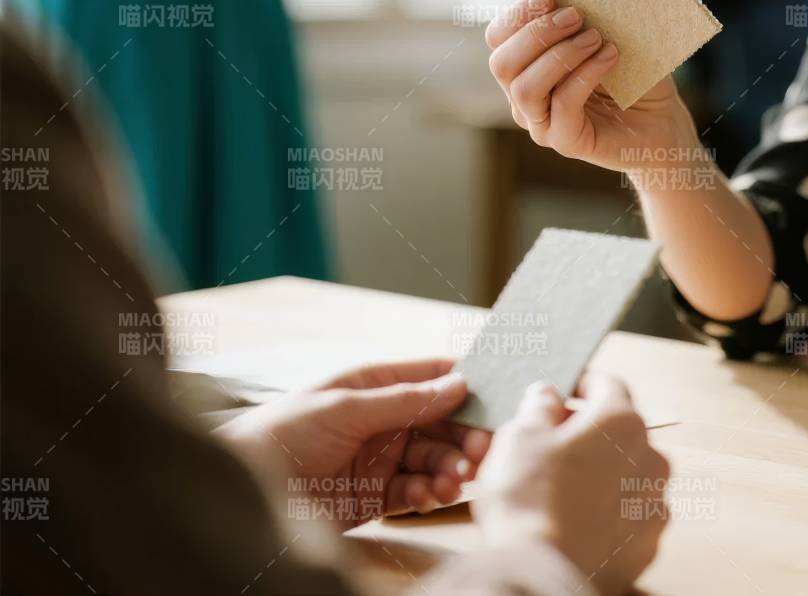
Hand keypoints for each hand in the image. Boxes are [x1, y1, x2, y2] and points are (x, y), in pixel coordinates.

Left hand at [217, 359, 487, 528]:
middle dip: (464, 436)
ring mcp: (380, 460)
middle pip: (441, 424)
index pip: (430, 377)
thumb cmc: (280, 434)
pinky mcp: (375, 498)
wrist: (241, 492)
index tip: (498, 393)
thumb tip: (459, 383)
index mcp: (373, 386)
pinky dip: (427, 495)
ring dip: (449, 468)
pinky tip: (427, 497)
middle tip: (481, 451)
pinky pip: (414, 493)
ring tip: (454, 481)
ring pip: (433, 460)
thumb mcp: (343, 408)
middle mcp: (382, 421)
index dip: (465, 382)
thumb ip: (403, 400)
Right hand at [473, 373, 669, 595]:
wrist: (540, 573)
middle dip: (589, 433)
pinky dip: (608, 513)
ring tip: (562, 490)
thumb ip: (538, 408)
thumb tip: (547, 395)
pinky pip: (629, 516)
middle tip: (551, 444)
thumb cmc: (529, 499)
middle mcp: (651, 458)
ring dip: (601, 474)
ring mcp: (654, 504)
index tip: (563, 391)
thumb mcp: (520, 437)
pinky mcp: (648, 543)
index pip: (608, 385)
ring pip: (628, 475)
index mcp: (622, 422)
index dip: (583, 383)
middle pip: (620, 433)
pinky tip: (578, 522)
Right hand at [486, 0, 702, 172]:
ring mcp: (542, 123)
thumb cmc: (635, 75)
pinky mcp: (566, 141)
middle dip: (536, 33)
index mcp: (526, 65)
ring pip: (524, 87)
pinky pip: (562, 104)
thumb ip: (587, 14)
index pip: (498, 38)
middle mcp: (524, 97)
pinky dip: (585, 74)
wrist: (664, 120)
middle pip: (502, 62)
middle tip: (576, 15)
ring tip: (595, 37)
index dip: (518, 14)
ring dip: (559, 55)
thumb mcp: (610, 35)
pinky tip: (610, 56)